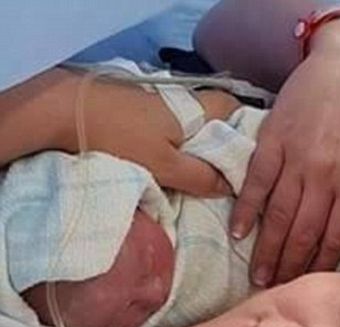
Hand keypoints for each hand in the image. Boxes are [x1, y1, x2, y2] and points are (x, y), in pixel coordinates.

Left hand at [63, 71, 240, 195]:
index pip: (231, 106)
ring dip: (198, 147)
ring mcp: (156, 105)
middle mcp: (180, 102)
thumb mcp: (164, 166)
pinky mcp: (136, 113)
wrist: (63, 114)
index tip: (251, 153)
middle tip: (230, 173)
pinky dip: (176, 146)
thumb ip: (200, 176)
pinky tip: (172, 165)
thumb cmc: (120, 138)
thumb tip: (230, 186)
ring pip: (190, 127)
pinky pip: (169, 130)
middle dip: (222, 143)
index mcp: (194, 110)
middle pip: (213, 119)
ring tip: (204, 176)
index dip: (245, 125)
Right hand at [229, 18, 339, 285]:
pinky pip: (256, 182)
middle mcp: (325, 176)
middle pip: (303, 233)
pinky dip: (246, 209)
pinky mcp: (272, 140)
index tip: (309, 287)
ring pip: (278, 215)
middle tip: (275, 293)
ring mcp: (296, 158)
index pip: (336, 236)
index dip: (321, 265)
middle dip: (290, 268)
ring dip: (267, 250)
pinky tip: (238, 233)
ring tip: (257, 277)